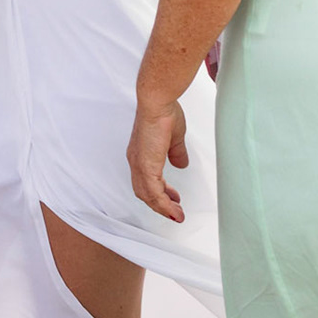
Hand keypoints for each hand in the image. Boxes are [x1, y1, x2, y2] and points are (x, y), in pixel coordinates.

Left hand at [127, 97, 188, 222]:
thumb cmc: (163, 112)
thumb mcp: (173, 138)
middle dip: (160, 204)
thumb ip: (176, 152)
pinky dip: (163, 204)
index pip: (147, 180)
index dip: (159, 192)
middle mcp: (137, 160)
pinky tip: (174, 210)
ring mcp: (139, 164)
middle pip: (145, 191)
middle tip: (175, 212)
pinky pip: (154, 192)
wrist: (158, 102)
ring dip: (163, 208)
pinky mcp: (146, 166)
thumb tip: (181, 163)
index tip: (172, 199)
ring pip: (148, 195)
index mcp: (141, 154)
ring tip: (177, 216)